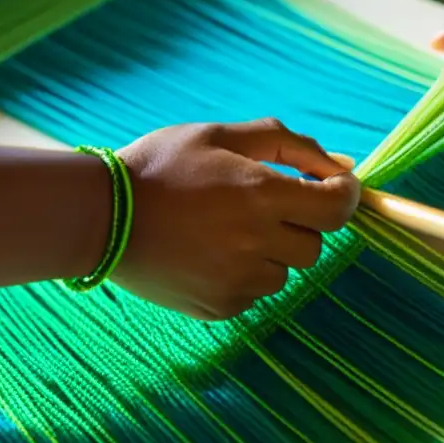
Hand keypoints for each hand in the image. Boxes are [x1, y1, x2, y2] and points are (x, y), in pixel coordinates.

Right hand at [112, 118, 359, 319]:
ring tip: (225, 228)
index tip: (332, 188)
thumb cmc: (162, 166)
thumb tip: (343, 166)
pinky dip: (244, 274)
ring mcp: (238, 280)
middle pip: (315, 243)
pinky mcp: (220, 306)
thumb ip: (289, 145)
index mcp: (261, 193)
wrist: (99, 216)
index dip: (344, 196)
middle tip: (259, 204)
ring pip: (286, 271)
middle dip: (299, 222)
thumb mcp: (222, 136)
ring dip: (271, 250)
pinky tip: (208, 252)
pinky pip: (255, 292)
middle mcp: (256, 241)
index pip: (338, 208)